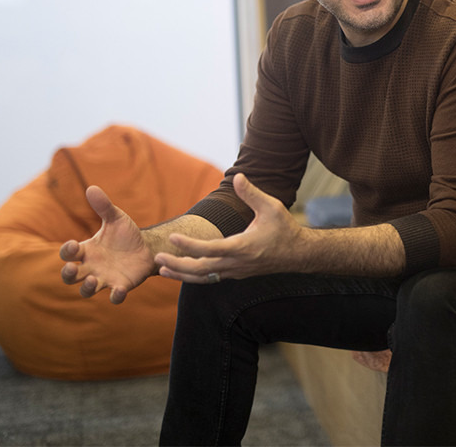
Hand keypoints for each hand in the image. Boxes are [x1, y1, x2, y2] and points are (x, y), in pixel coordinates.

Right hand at [60, 186, 155, 303]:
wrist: (148, 247)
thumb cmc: (126, 234)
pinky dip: (115, 296)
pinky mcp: (121, 286)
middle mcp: (91, 267)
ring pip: (87, 290)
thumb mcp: (116, 218)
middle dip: (68, 274)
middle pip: (70, 277)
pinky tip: (119, 290)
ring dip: (87, 287)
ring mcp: (105, 278)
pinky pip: (114, 297)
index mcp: (87, 250)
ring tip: (93, 279)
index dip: (67, 252)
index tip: (74, 244)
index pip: (68, 254)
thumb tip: (91, 188)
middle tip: (73, 268)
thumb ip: (104, 206)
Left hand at [154, 174, 304, 282]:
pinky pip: (211, 278)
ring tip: (162, 270)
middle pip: (201, 269)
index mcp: (243, 247)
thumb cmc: (284, 229)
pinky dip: (194, 276)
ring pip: (204, 278)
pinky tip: (182, 271)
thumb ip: (251, 193)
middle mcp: (237, 263)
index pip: (210, 249)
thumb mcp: (271, 207)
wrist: (298, 253)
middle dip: (178, 265)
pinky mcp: (236, 273)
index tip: (173, 237)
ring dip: (182, 275)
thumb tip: (237, 176)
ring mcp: (236, 271)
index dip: (189, 245)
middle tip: (158, 258)